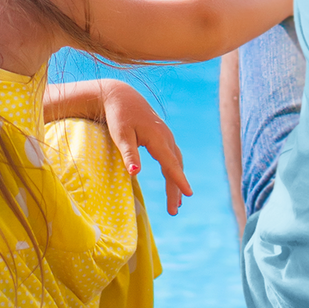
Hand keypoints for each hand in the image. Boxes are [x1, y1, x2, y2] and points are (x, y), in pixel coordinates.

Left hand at [100, 80, 192, 215]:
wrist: (121, 96)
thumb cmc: (119, 116)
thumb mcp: (121, 135)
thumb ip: (129, 154)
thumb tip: (135, 174)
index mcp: (158, 138)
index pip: (171, 164)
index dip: (179, 180)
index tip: (189, 194)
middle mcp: (166, 137)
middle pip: (175, 167)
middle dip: (176, 189)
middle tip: (174, 211)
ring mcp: (166, 136)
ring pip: (176, 162)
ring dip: (177, 181)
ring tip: (178, 202)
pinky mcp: (163, 136)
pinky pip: (173, 157)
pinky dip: (175, 170)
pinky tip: (173, 180)